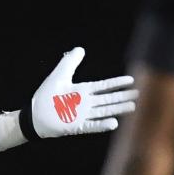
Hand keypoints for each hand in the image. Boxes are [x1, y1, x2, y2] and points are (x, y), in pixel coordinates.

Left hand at [23, 47, 137, 138]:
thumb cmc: (46, 95)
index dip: (116, 83)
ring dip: (117, 109)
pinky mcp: (76, 125)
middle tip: (138, 94)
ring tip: (132, 107)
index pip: (103, 86)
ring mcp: (82, 115)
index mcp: (83, 91)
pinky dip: (102, 124)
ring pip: (104, 111)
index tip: (131, 80)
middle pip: (108, 99)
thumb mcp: (59, 75)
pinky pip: (92, 125)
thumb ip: (70, 62)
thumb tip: (80, 49)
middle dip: (122, 96)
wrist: (34, 114)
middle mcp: (86, 103)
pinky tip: (113, 123)